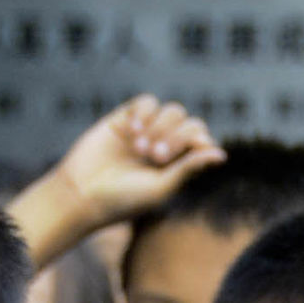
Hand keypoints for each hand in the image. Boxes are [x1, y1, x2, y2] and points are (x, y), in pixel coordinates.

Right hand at [52, 96, 226, 227]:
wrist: (81, 194)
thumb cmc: (123, 200)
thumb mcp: (161, 188)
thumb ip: (190, 168)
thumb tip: (222, 154)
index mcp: (178, 164)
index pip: (201, 140)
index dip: (198, 140)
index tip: (189, 151)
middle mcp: (164, 145)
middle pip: (189, 122)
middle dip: (176, 137)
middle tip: (155, 157)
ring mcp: (145, 131)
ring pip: (171, 111)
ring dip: (160, 127)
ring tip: (139, 149)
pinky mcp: (124, 119)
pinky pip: (147, 102)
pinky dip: (145, 113)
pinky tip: (133, 131)